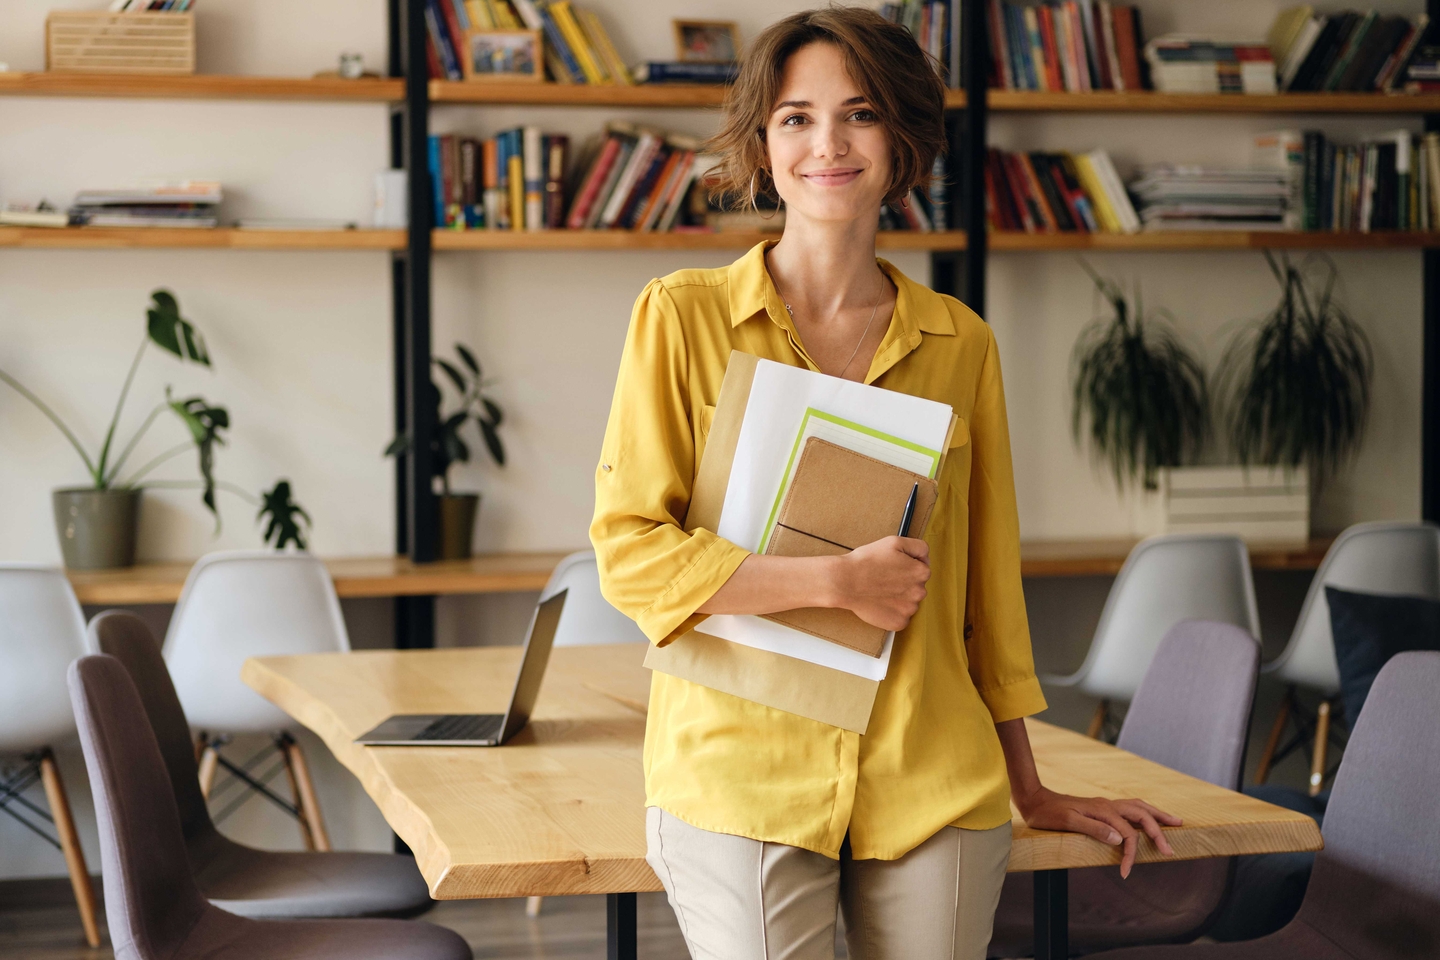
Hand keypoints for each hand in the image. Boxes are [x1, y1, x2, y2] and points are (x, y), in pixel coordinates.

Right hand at [835, 536, 929, 630]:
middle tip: (884, 579)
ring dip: (898, 598)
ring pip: (908, 602)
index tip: (892, 567)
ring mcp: (909, 610)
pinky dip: (892, 612)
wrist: (845, 582)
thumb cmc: (866, 561)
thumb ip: (918, 547)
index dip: (906, 566)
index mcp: (921, 572)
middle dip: (904, 583)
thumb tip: (925, 558)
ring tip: (880, 591)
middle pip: (916, 587)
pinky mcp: (899, 623)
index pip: (921, 569)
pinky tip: (880, 603)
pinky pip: (900, 618)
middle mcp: (920, 592)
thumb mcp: (894, 542)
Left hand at [1016, 786, 1181, 877]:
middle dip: (1158, 833)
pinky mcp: (1101, 807)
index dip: (1130, 855)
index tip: (1126, 873)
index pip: (1127, 834)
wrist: (1033, 800)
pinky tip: (1148, 817)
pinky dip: (1144, 812)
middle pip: (1141, 815)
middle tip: (1170, 851)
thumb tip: (1120, 839)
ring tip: (1175, 822)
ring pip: (1139, 807)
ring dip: (1157, 816)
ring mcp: (1105, 805)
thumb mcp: (1068, 822)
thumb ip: (1094, 829)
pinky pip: (1130, 807)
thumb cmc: (1048, 814)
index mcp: (1102, 810)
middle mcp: (1107, 805)